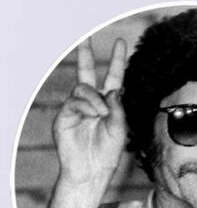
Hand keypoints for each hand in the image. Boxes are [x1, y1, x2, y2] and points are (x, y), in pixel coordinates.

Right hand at [53, 37, 127, 190]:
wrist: (92, 170)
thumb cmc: (107, 152)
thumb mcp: (120, 129)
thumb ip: (119, 109)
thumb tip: (114, 90)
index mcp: (108, 104)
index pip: (113, 78)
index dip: (117, 61)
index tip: (121, 43)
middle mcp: (91, 102)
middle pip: (87, 73)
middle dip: (86, 55)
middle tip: (87, 37)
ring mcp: (76, 107)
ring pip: (83, 88)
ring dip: (96, 99)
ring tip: (102, 114)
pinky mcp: (65, 115)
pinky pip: (75, 101)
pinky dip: (87, 106)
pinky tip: (95, 114)